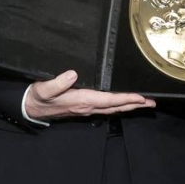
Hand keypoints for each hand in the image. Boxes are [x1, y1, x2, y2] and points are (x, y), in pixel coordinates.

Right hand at [25, 70, 156, 120]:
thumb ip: (58, 82)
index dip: (126, 99)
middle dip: (135, 105)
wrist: (32, 108)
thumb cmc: (39, 97)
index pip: (109, 100)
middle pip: (116, 106)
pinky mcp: (85, 108)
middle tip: (152, 103)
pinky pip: (106, 108)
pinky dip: (119, 105)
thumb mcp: (45, 89)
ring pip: (113, 108)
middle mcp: (88, 107)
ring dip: (129, 106)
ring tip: (144, 103)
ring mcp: (87, 109)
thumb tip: (73, 74)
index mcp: (82, 100)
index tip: (140, 97)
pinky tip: (124, 104)